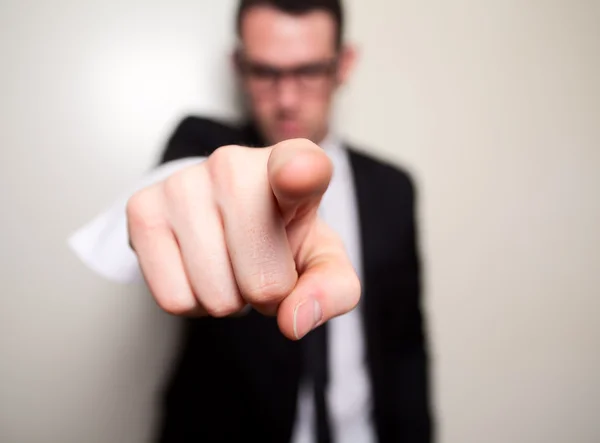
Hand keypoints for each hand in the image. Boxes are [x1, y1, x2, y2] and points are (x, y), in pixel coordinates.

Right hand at [126, 138, 359, 339]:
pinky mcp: (142, 209)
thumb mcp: (322, 259)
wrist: (229, 218)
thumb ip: (332, 289)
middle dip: (266, 295)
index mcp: (292, 163)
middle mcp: (234, 163)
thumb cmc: (281, 234)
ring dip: (229, 300)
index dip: (300, 174)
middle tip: (260, 266)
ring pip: (215, 295)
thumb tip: (293, 319)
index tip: (298, 176)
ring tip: (230, 266)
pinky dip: (193, 304)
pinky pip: (173, 298)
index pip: (300, 166)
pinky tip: (199, 270)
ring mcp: (183, 182)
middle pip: (262, 280)